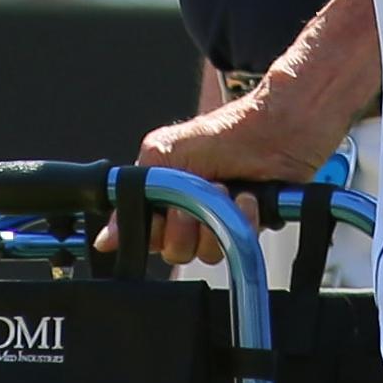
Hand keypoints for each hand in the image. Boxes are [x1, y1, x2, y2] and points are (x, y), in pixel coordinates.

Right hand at [96, 83, 333, 267]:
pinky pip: (238, 246)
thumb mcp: (165, 153)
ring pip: (205, 254)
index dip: (155, 228)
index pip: (146, 237)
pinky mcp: (247, 227)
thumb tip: (105, 237)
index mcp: (163, 197)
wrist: (278, 128)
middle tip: (200, 194)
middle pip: (173, 251)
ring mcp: (219, 222)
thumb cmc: (224, 131)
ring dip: (217, 220)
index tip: (167, 210)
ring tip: (228, 190)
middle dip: (186, 223)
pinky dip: (244, 219)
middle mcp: (189, 215)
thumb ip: (135, 191)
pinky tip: (249, 198)